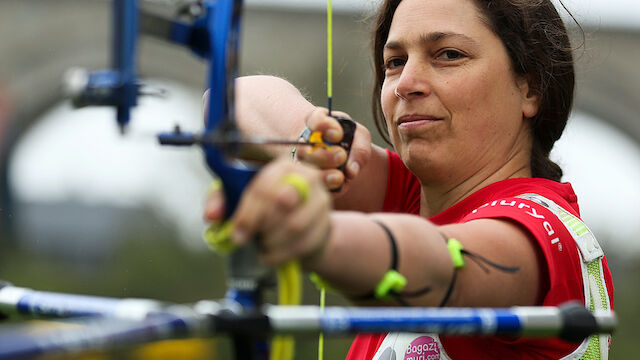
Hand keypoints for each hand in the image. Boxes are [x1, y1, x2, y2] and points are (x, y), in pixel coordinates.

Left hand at [205, 159, 331, 267]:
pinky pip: (303, 244)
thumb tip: (212, 215)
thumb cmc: (266, 206)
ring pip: (295, 226)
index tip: (237, 233)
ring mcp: (321, 200)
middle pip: (283, 202)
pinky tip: (271, 254)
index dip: (248, 213)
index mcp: (283, 165)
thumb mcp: (239, 197)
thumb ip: (221, 201)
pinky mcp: (326, 224)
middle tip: (248, 238)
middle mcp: (307, 177)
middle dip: (261, 225)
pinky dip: (282, 255)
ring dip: (272, 242)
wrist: (297, 224)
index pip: (265, 186)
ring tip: (262, 244)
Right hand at [297, 108, 371, 193]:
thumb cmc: (350, 141)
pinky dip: (327, 187)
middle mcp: (304, 143)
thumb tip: (351, 171)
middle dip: (324, 156)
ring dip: (323, 174)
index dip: (324, 126)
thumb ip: (360, 148)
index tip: (338, 135)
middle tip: (342, 156)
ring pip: (304, 171)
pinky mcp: (308, 179)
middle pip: (304, 150)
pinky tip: (338, 184)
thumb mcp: (360, 138)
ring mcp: (302, 163)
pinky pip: (312, 186)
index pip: (315, 120)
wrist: (343, 154)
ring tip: (340, 177)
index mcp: (317, 124)